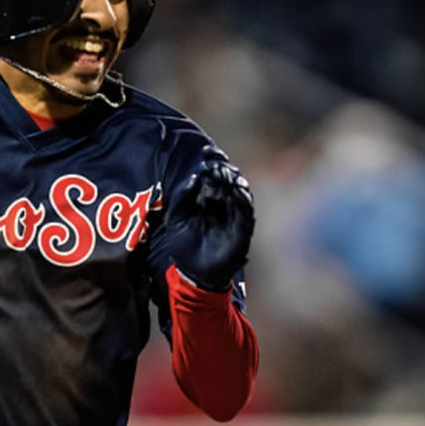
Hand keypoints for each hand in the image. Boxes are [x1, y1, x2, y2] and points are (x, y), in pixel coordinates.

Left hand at [167, 147, 254, 291]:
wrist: (193, 273)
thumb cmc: (184, 245)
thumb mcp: (178, 218)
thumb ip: (184, 196)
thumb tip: (195, 175)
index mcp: (207, 200)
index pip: (213, 176)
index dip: (211, 163)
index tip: (206, 152)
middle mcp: (223, 205)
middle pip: (227, 180)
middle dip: (222, 169)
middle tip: (214, 163)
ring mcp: (234, 216)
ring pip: (239, 192)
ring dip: (234, 181)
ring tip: (225, 173)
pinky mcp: (243, 229)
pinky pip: (246, 211)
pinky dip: (243, 199)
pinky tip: (237, 189)